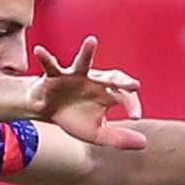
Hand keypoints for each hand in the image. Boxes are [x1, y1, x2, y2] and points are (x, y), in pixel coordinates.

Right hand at [31, 38, 147, 149]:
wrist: (47, 111)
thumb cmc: (74, 117)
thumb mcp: (97, 133)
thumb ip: (119, 138)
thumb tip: (145, 144)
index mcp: (107, 91)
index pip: (125, 95)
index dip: (132, 104)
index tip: (136, 117)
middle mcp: (93, 80)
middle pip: (110, 77)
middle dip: (122, 81)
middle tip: (134, 86)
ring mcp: (74, 77)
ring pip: (83, 63)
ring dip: (87, 52)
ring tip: (91, 40)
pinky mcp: (54, 77)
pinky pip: (50, 66)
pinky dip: (45, 58)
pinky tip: (40, 50)